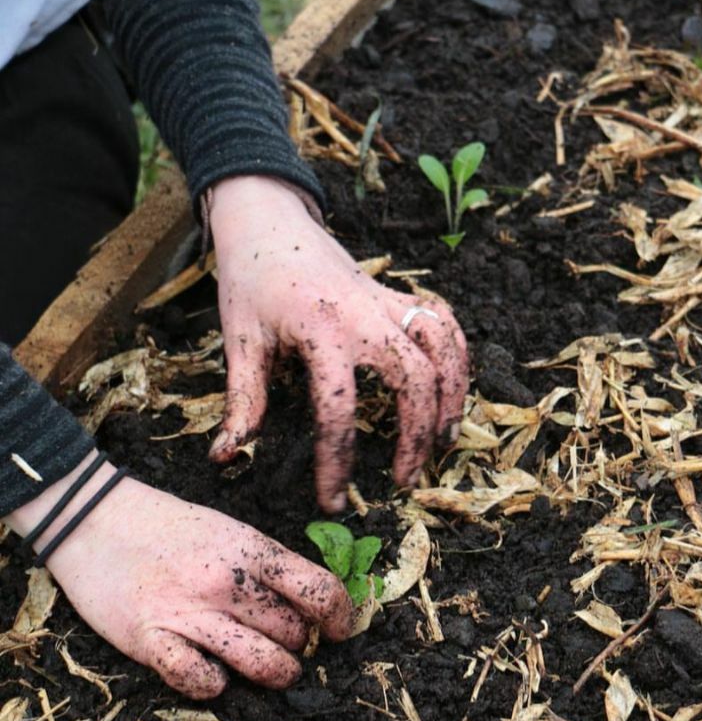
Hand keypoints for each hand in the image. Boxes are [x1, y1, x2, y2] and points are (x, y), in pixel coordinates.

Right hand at [5, 452, 352, 698]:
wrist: (93, 519)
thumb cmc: (170, 527)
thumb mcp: (232, 531)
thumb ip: (269, 565)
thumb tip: (313, 603)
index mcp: (252, 550)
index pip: (320, 591)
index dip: (341, 618)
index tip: (339, 631)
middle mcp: (227, 582)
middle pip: (294, 633)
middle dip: (299, 645)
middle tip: (288, 643)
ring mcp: (189, 612)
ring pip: (262, 664)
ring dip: (276, 674)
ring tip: (273, 671)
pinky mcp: (150, 640)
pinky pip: (200, 681)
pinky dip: (213, 686)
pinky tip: (212, 673)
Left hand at [206, 175, 469, 511]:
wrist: (270, 222)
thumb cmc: (251, 283)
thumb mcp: (240, 341)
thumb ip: (242, 401)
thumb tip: (224, 457)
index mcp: (320, 330)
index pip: (339, 409)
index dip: (336, 462)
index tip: (332, 499)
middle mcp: (365, 315)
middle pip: (413, 381)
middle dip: (416, 437)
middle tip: (404, 479)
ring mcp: (389, 301)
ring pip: (442, 350)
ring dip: (451, 398)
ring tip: (444, 443)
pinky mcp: (400, 295)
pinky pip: (444, 323)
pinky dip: (457, 357)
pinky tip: (452, 392)